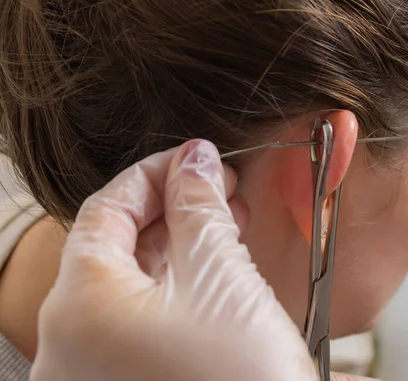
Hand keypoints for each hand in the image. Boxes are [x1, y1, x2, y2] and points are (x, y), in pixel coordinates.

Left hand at [31, 140, 375, 380]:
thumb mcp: (221, 278)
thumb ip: (200, 208)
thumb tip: (195, 161)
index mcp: (81, 308)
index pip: (107, 209)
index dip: (155, 172)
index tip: (195, 156)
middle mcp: (73, 345)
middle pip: (117, 246)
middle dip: (174, 206)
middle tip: (219, 185)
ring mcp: (98, 371)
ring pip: (134, 284)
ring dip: (182, 244)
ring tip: (227, 219)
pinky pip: (144, 319)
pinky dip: (179, 286)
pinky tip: (217, 266)